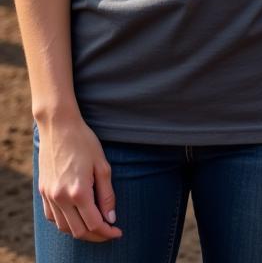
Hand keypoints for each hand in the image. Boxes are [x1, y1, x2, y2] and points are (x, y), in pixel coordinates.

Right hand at [36, 117, 121, 241]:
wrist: (59, 127)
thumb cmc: (85, 142)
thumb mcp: (102, 166)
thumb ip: (107, 194)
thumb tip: (111, 218)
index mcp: (78, 192)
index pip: (94, 223)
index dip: (107, 232)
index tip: (118, 232)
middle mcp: (61, 198)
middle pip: (78, 231)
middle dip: (96, 236)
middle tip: (109, 232)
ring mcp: (49, 196)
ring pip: (63, 227)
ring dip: (80, 231)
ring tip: (95, 226)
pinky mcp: (42, 192)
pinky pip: (52, 218)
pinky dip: (65, 223)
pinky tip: (76, 217)